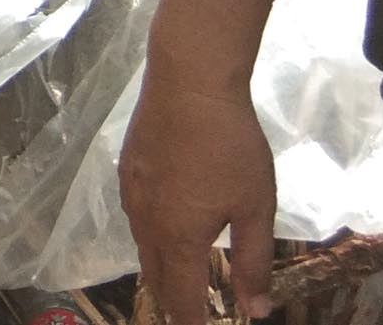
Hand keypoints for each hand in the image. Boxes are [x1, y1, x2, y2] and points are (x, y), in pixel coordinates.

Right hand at [120, 65, 276, 323]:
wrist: (188, 81)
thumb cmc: (229, 145)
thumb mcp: (255, 207)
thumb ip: (253, 262)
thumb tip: (255, 311)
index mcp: (178, 238)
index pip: (182, 299)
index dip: (192, 324)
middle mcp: (147, 222)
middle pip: (155, 278)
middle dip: (173, 303)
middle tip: (190, 313)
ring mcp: (132, 193)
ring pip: (143, 246)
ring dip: (161, 269)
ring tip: (180, 278)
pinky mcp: (127, 169)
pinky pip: (136, 217)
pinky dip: (151, 236)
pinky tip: (166, 225)